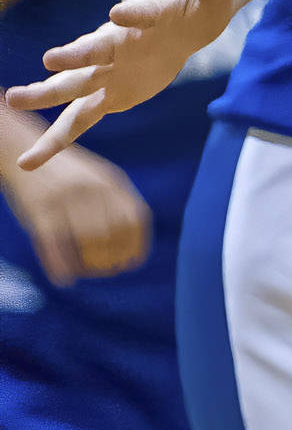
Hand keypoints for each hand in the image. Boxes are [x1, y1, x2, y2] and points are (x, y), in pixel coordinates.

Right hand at [0, 142, 151, 284]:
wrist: (18, 149)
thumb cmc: (62, 173)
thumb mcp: (96, 178)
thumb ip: (116, 206)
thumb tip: (133, 254)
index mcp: (110, 181)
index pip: (135, 220)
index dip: (136, 246)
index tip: (129, 263)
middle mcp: (91, 187)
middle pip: (112, 234)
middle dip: (110, 259)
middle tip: (102, 270)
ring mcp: (65, 196)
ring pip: (88, 240)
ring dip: (88, 264)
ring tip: (84, 271)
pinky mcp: (40, 207)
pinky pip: (55, 244)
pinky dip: (61, 267)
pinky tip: (64, 279)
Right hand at [6, 0, 236, 165]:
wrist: (177, 26)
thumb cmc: (193, 4)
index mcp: (143, 18)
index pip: (139, 13)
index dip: (134, 13)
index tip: (119, 12)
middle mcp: (116, 45)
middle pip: (92, 51)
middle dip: (74, 56)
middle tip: (50, 60)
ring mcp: (107, 72)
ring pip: (72, 87)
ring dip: (45, 95)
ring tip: (12, 101)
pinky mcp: (109, 96)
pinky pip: (78, 121)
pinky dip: (56, 140)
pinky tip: (29, 162)